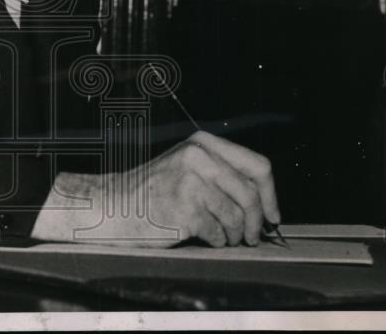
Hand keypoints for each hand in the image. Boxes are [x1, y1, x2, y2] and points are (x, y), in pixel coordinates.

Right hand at [32, 130, 280, 246]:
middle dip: (257, 221)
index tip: (273, 214)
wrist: (112, 205)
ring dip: (236, 234)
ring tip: (225, 238)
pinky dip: (217, 241)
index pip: (256, 165)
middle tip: (253, 236)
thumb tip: (263, 200)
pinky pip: (218, 232)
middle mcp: (198, 157)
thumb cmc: (151, 191)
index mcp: (203, 143)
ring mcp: (190, 182)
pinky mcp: (184, 208)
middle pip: (250, 193)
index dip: (271, 194)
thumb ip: (220, 172)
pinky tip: (205, 238)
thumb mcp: (186, 166)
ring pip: (237, 216)